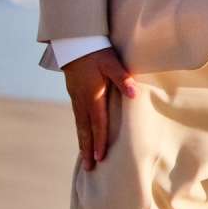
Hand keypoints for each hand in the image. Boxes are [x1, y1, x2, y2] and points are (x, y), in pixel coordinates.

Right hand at [63, 47, 136, 169]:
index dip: (100, 141)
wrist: (74, 41)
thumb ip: (122, 78)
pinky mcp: (73, 94)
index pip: (98, 123)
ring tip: (85, 159)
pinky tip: (83, 137)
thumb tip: (134, 94)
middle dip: (88, 149)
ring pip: (79, 125)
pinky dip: (80, 131)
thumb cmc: (96, 51)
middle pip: (85, 130)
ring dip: (83, 143)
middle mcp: (82, 100)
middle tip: (90, 168)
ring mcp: (75, 98)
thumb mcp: (112, 62)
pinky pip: (77, 118)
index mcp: (93, 95)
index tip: (101, 157)